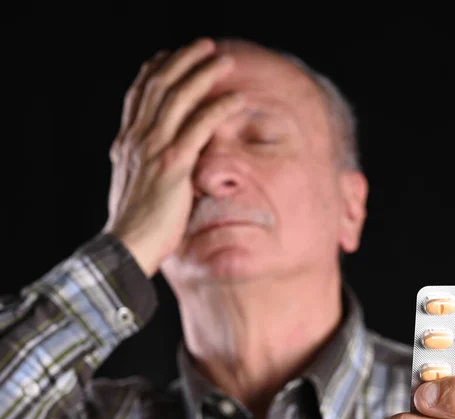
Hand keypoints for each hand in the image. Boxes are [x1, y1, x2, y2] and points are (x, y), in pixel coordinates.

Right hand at [104, 38, 243, 276]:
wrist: (128, 245)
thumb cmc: (135, 225)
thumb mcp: (132, 186)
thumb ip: (144, 166)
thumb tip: (158, 161)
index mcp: (126, 143)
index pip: (139, 95)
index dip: (155, 70)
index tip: (169, 56)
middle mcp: (137, 139)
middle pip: (159, 86)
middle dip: (182, 61)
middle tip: (204, 46)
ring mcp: (154, 149)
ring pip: (179, 98)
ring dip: (203, 75)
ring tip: (224, 60)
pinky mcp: (174, 164)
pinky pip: (200, 127)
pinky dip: (219, 108)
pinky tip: (236, 98)